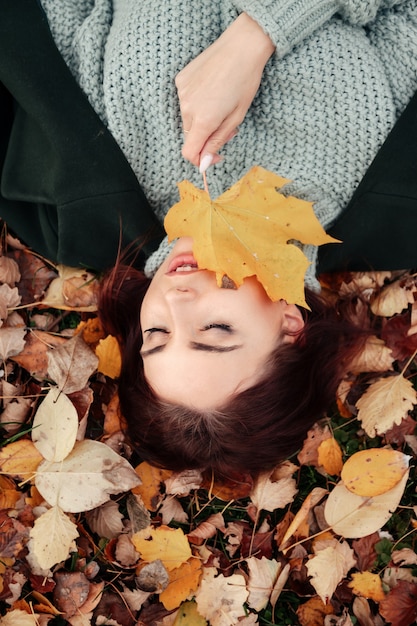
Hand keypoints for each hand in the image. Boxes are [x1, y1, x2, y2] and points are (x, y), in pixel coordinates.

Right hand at [175, 12, 274, 171]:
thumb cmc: (245, 81)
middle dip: (206, 138)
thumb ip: (217, 141)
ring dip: (202, 119)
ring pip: (188, 119)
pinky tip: (212, 89)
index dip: (201, 160)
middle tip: (227, 125)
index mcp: (203, 120)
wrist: (242, 46)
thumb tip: (204, 164)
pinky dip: (197, 102)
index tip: (214, 156)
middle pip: (190, 136)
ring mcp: (181, 92)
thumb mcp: (236, 117)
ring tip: (221, 104)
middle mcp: (187, 107)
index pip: (189, 153)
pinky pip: (185, 101)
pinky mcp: (180, 79)